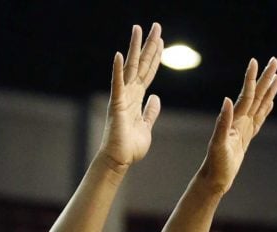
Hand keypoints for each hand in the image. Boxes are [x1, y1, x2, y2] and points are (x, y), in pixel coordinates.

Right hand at [99, 23, 163, 169]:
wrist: (119, 160)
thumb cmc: (130, 147)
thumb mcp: (147, 127)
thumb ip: (150, 112)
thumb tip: (156, 98)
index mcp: (137, 98)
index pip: (148, 72)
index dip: (155, 57)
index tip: (161, 41)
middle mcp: (129, 93)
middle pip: (141, 64)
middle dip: (149, 45)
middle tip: (156, 26)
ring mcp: (122, 97)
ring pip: (130, 68)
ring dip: (134, 48)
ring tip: (139, 29)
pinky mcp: (116, 105)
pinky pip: (117, 84)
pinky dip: (118, 70)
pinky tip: (119, 55)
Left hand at [198, 57, 276, 194]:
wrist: (214, 179)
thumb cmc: (215, 164)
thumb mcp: (218, 144)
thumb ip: (222, 122)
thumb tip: (227, 99)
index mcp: (235, 120)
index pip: (246, 95)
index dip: (251, 79)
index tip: (256, 61)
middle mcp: (239, 120)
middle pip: (256, 95)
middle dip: (265, 78)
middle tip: (274, 61)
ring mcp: (244, 128)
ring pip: (259, 105)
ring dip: (268, 90)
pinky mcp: (246, 137)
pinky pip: (259, 119)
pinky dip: (265, 109)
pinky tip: (270, 102)